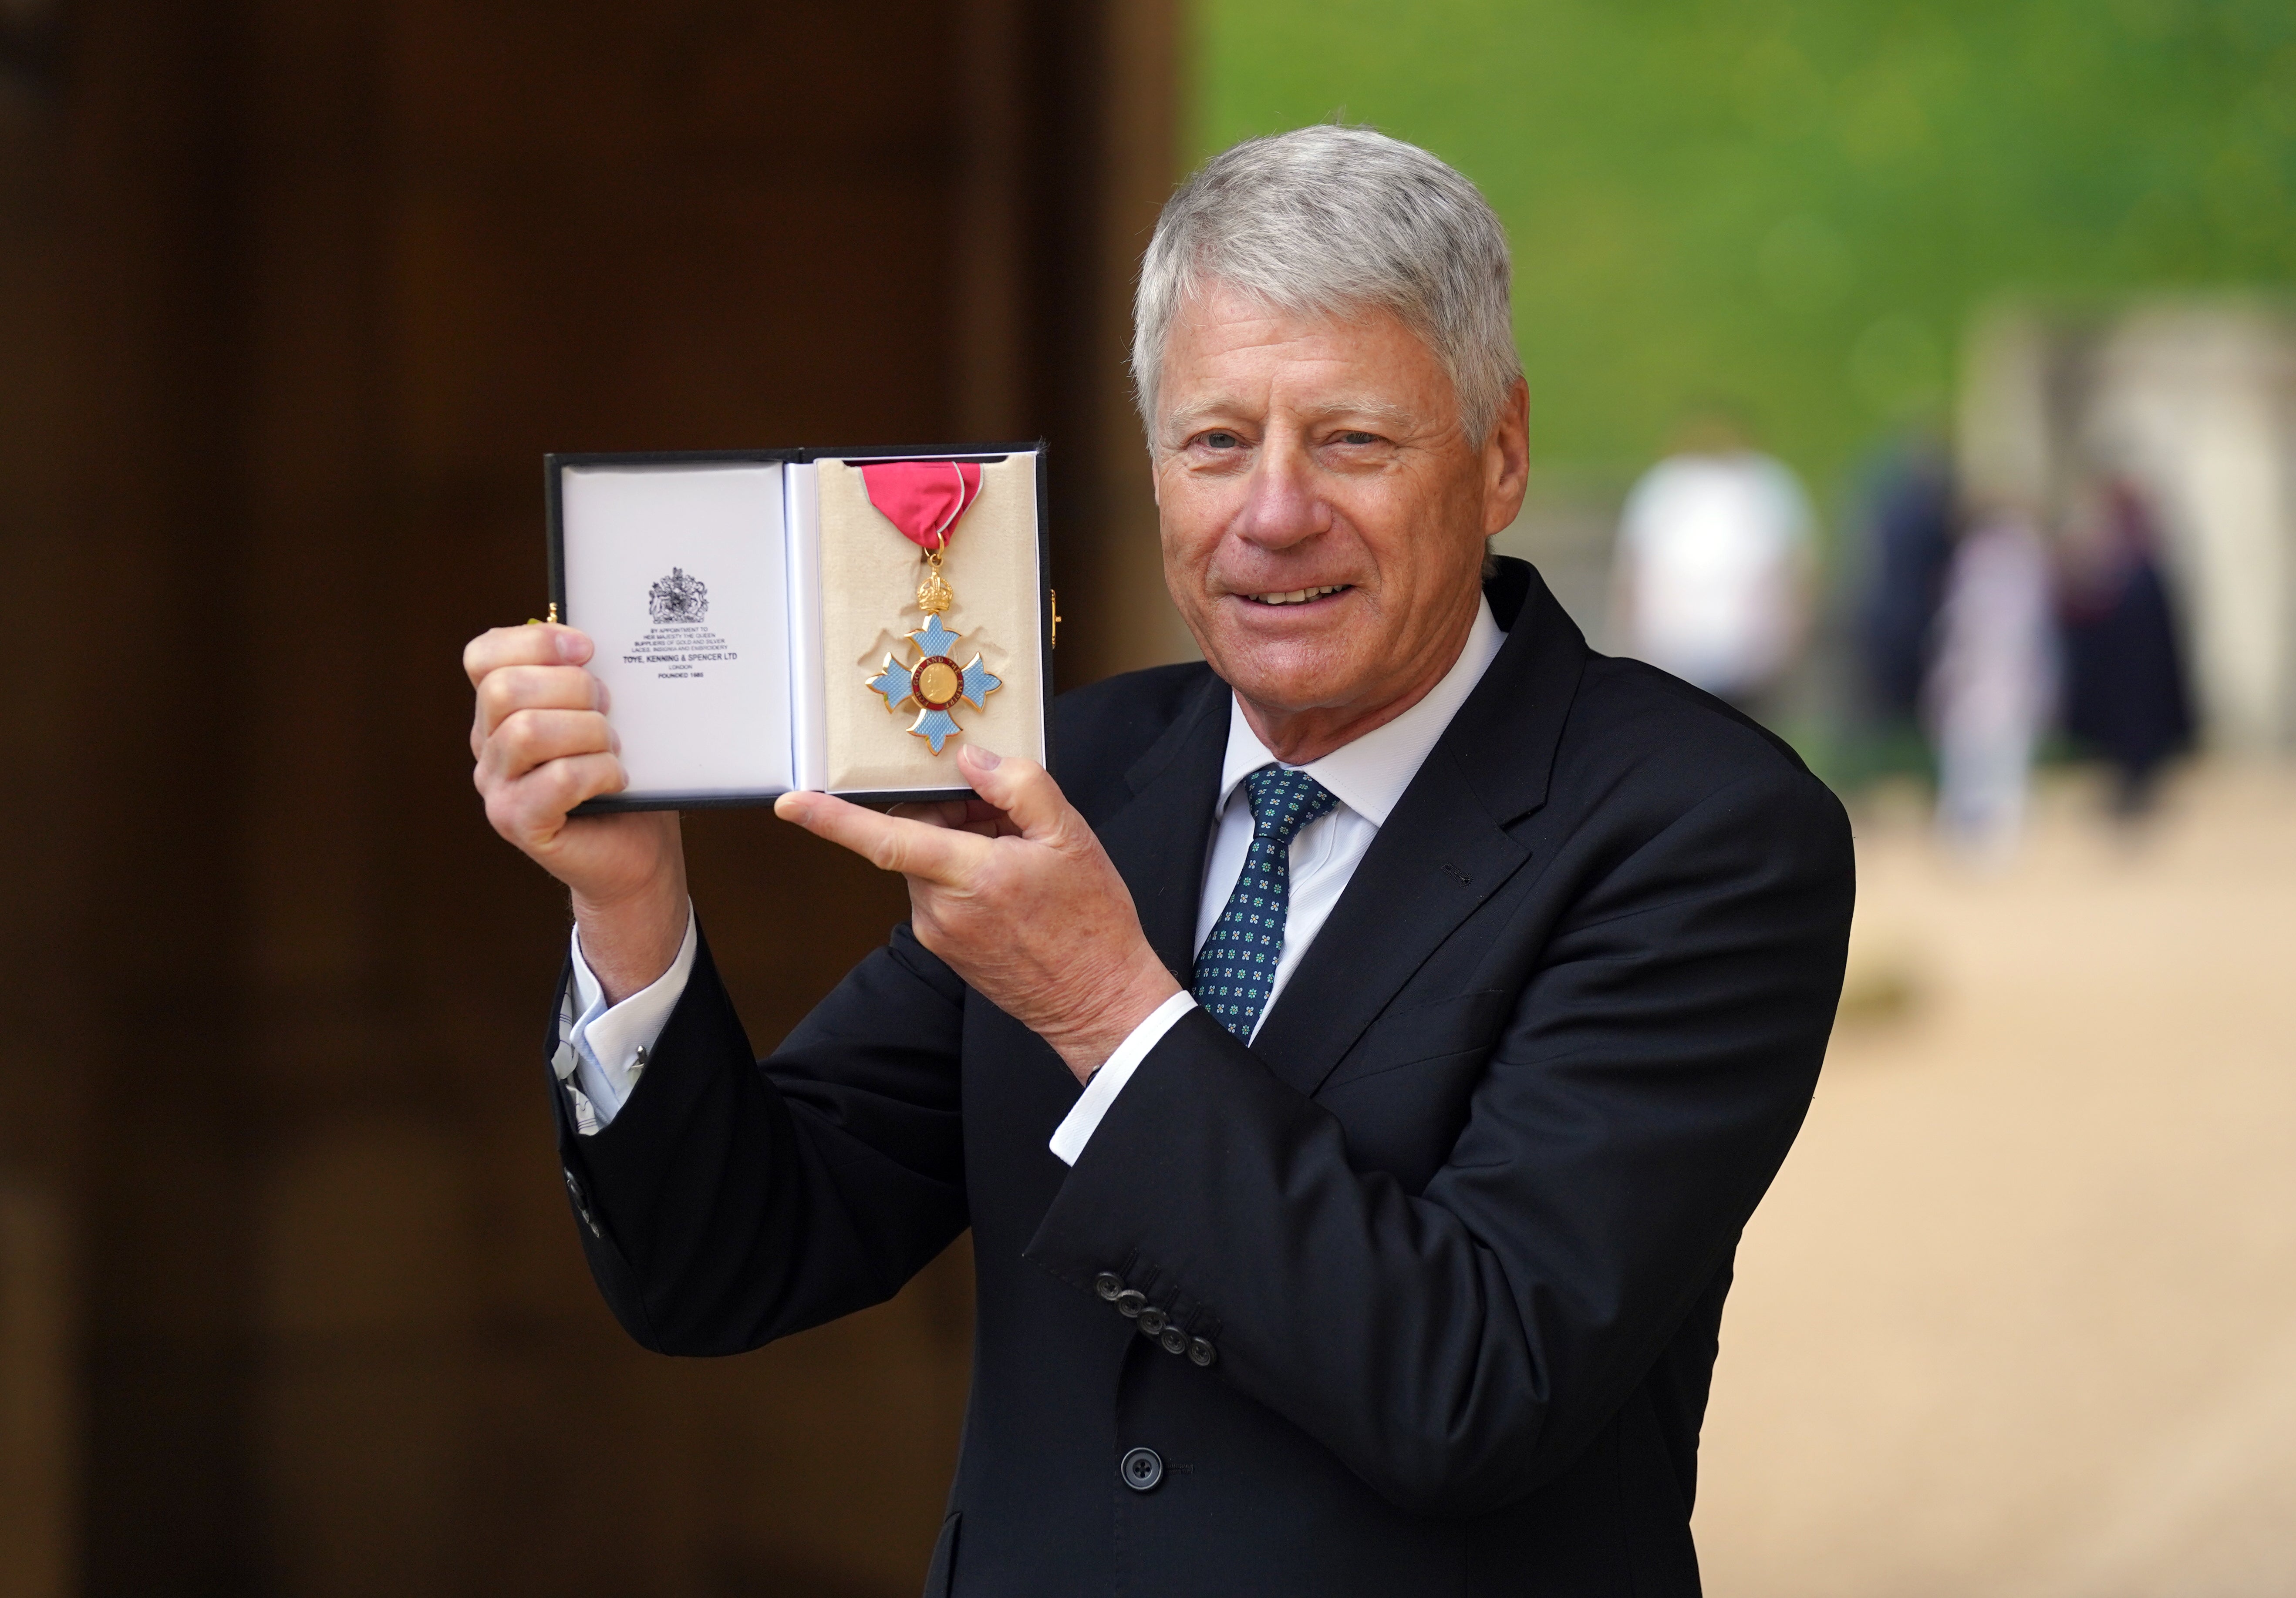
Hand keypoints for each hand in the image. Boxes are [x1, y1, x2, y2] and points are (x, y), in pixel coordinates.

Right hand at [464, 622, 687, 1000]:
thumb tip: (597, 640)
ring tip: (615, 748)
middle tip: (610, 710)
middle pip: (505, 689)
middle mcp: (487, 745)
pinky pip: (555, 779)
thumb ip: (587, 680)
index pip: (483, 655)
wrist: (635, 853)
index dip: (535, 641)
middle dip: (573, 689)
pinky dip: (597, 772)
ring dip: (588, 733)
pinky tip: (617, 780)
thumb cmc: (622, 778)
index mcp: (500, 709)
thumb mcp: (605, 717)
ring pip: (526, 732)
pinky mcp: (517, 823)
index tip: (588, 648)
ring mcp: (496, 787)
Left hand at [774, 745, 1180, 1080]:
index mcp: (971, 877)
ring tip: (1021, 854)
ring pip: (929, 863)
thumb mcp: (1071, 837)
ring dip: (963, 844)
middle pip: (916, 836)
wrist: (1100, 1002)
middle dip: (952, 812)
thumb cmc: (1091, 924)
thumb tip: (973, 760)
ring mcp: (939, 933)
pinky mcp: (945, 948)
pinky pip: (940, 892)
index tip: (792, 802)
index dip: (832, 819)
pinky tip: (1013, 882)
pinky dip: (966, 874)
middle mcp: (942, 910)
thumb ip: (1019, 785)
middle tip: (1006, 814)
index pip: (885, 840)